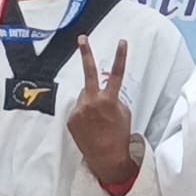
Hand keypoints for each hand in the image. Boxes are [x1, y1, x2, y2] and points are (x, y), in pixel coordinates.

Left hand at [67, 38, 136, 183]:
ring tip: (98, 120)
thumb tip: (103, 95)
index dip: (120, 56)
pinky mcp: (71, 118)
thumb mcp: (124, 114)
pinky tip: (91, 127)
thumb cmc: (119, 135)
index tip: (122, 42)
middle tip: (82, 38)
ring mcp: (79, 109)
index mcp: (109, 100)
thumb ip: (113, 100)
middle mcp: (92, 101)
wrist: (106, 157)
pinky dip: (85, 115)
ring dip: (91, 102)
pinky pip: (79, 110)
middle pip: (89, 73)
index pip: (117, 73)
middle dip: (86, 54)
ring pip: (85, 97)